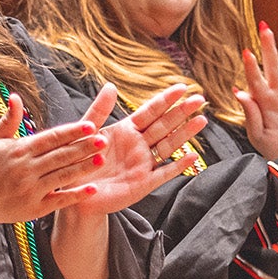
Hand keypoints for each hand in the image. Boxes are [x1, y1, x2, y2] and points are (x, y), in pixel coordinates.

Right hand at [0, 93, 106, 245]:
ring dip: (83, 168)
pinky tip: (92, 188)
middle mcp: (27, 169)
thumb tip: (15, 96)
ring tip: (101, 159)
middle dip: (83, 147)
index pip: (51, 138)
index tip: (90, 125)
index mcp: (20, 150)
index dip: (71, 132)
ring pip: (62, 176)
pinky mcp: (35, 208)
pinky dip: (76, 195)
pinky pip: (59, 200)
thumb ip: (9, 119)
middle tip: (104, 140)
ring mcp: (32, 189)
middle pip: (60, 156)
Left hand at [75, 83, 207, 214]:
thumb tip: (111, 85)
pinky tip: (192, 156)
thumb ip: (99, 110)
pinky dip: (179, 165)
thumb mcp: (86, 132)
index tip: (182, 87)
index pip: (150, 112)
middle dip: (181, 112)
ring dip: (185, 134)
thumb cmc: (78, 161)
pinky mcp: (144, 183)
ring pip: (169, 146)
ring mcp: (143, 164)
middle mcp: (138, 145)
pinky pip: (165, 173)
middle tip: (199, 99)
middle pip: (164, 126)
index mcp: (126, 130)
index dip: (166, 100)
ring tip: (201, 120)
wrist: (75, 193)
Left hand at [237, 23, 277, 158]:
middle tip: (264, 26)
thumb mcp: (257, 134)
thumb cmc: (272, 150)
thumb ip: (250, 113)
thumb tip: (238, 91)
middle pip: (273, 64)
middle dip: (269, 47)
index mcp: (263, 100)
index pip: (255, 77)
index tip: (246, 50)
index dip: (251, 64)